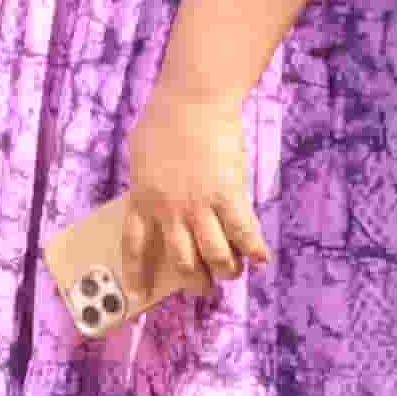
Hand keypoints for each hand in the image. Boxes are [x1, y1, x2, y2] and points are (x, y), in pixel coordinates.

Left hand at [125, 87, 273, 298]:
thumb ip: (144, 181)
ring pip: (215, 256)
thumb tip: (145, 195)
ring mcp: (200, 206)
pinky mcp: (229, 196)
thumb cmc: (163, 119)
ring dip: (226, 270)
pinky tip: (261, 259)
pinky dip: (254, 250)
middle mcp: (170, 211)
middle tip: (203, 284)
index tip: (139, 294)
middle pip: (182, 261)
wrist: (194, 101)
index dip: (138, 273)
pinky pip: (244, 233)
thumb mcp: (140, 154)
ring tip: (231, 272)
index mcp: (144, 200)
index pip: (135, 246)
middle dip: (195, 280)